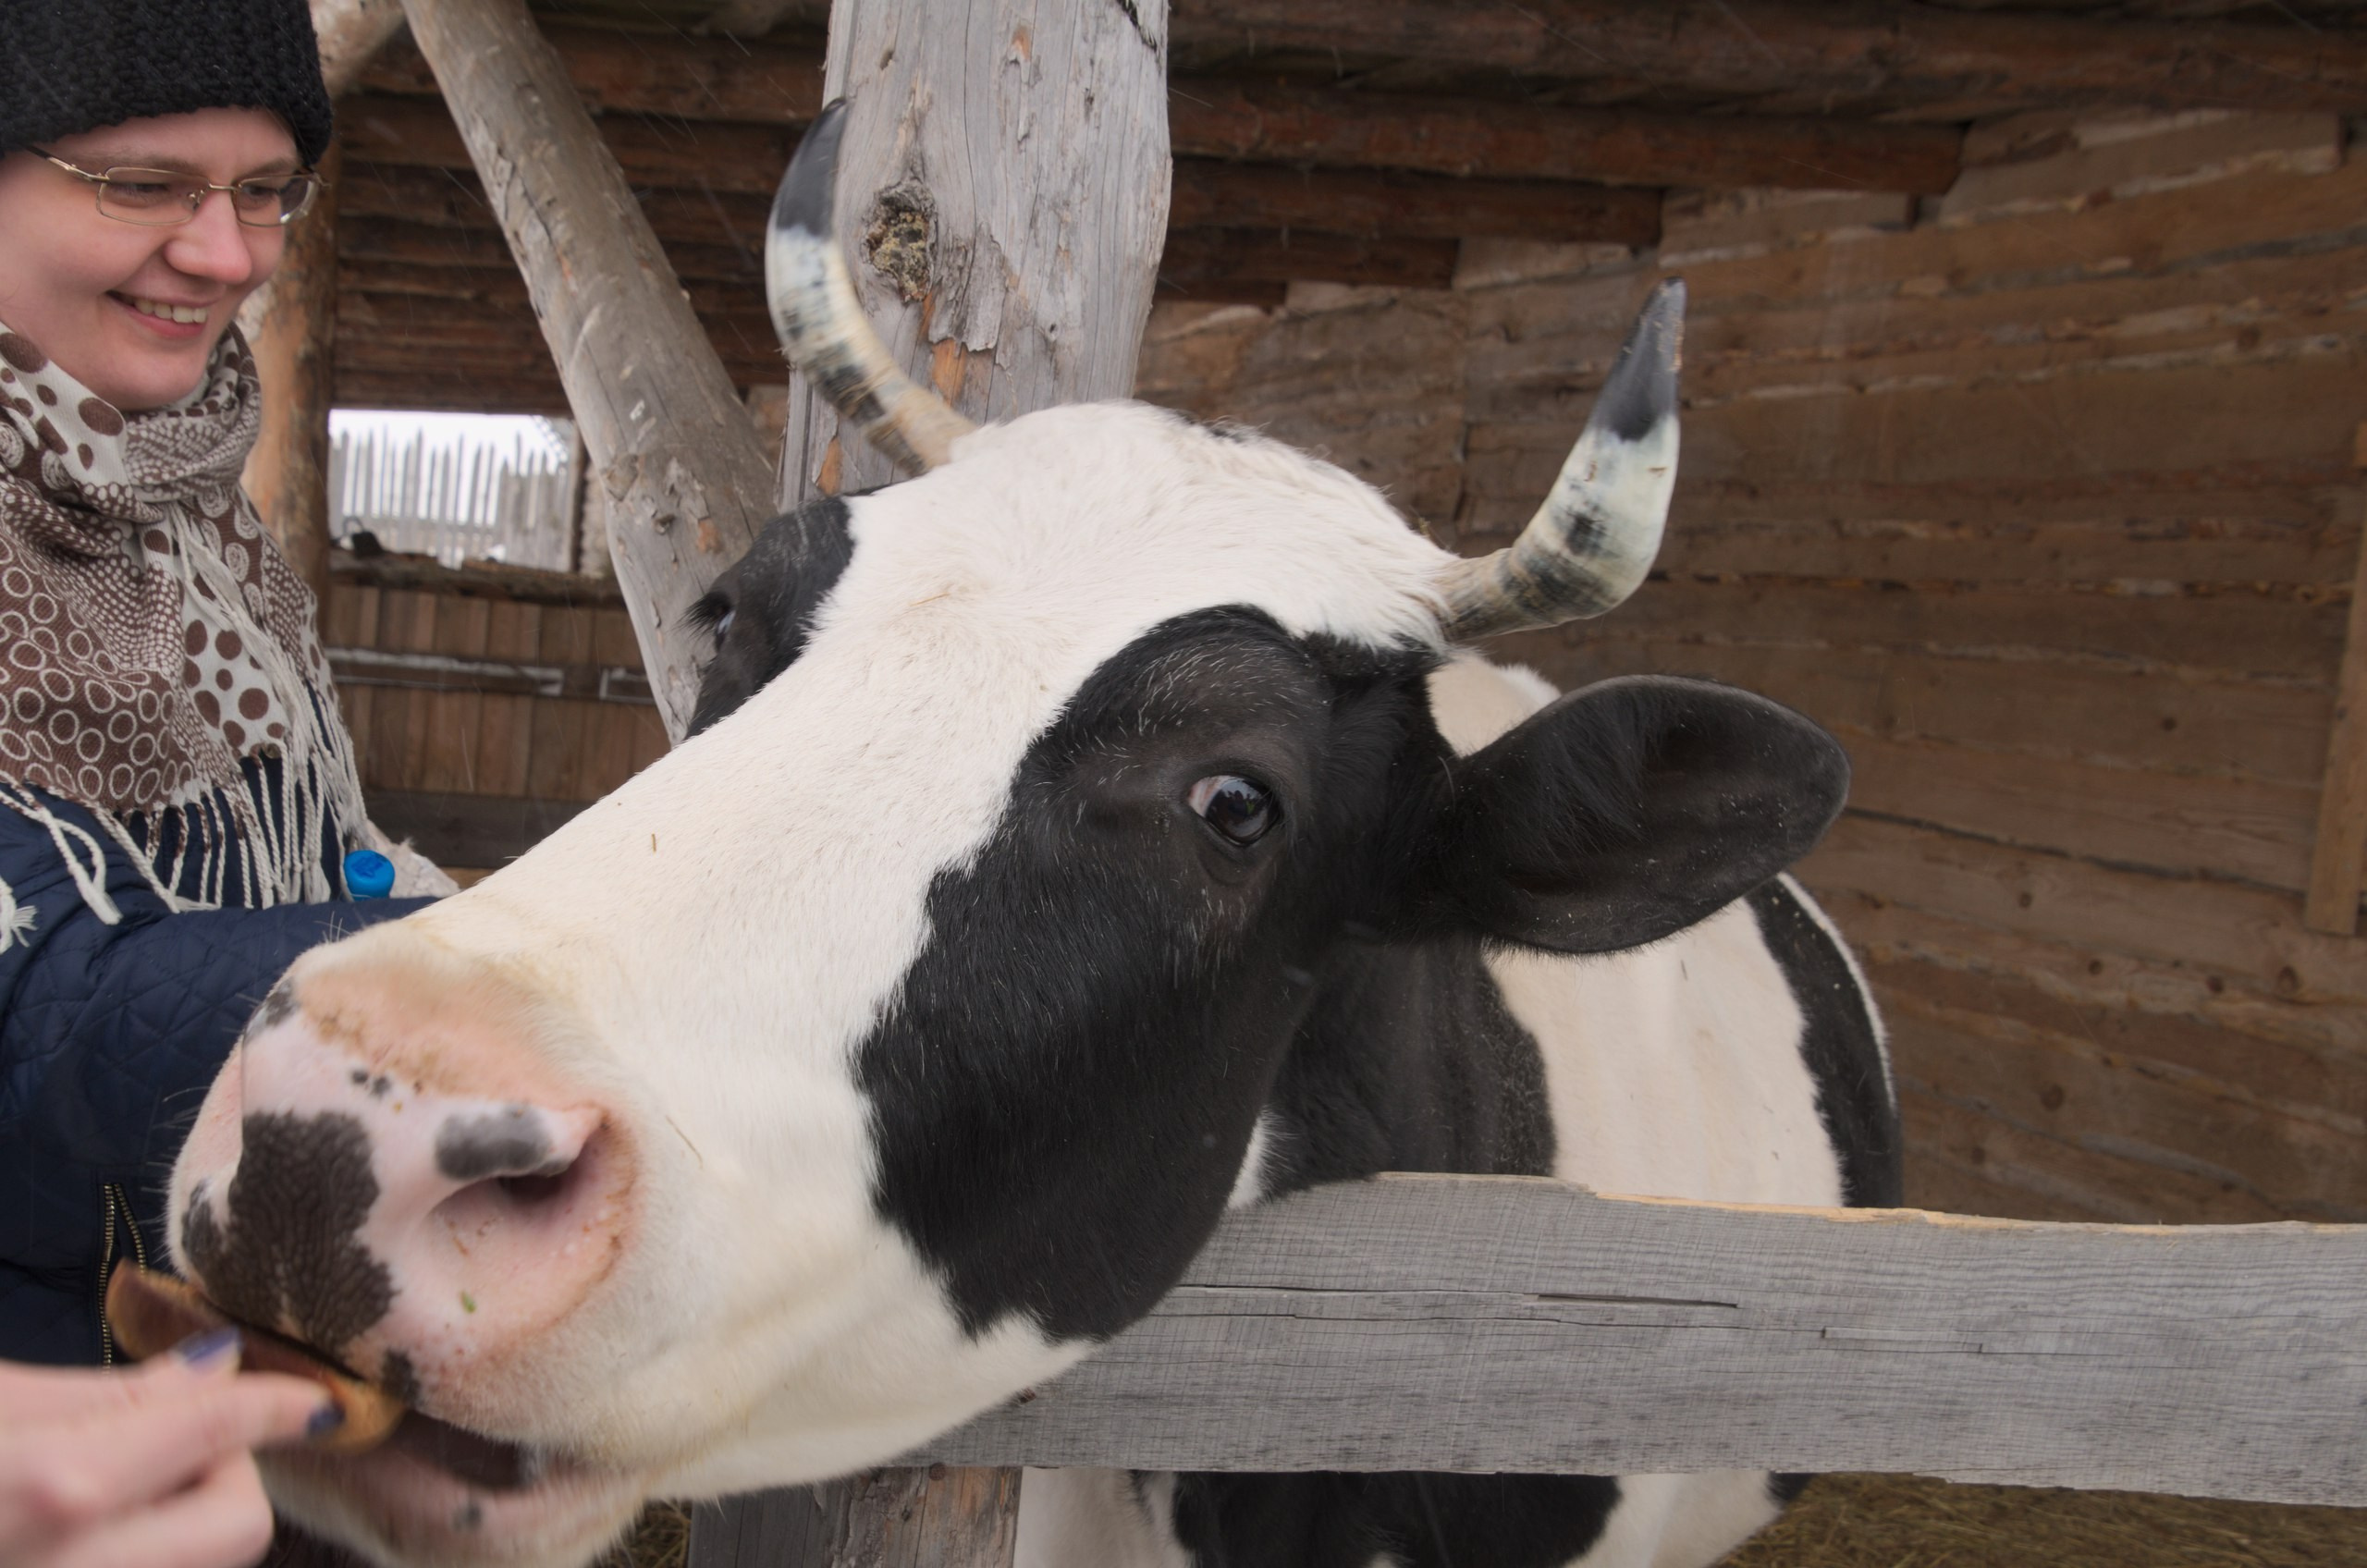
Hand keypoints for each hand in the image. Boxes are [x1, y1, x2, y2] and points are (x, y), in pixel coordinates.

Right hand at [0, 1332, 336, 1567]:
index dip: (276, 1401)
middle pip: (242, 1525)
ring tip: (110, 1481)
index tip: (317, 1397)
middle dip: (228, 1469)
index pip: (215, 1430)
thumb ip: (107, 1393)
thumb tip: (215, 1368)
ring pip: (203, 1561)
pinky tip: (86, 1525)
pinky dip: (151, 1545)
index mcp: (62, 1490)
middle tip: (166, 1434)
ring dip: (187, 1516)